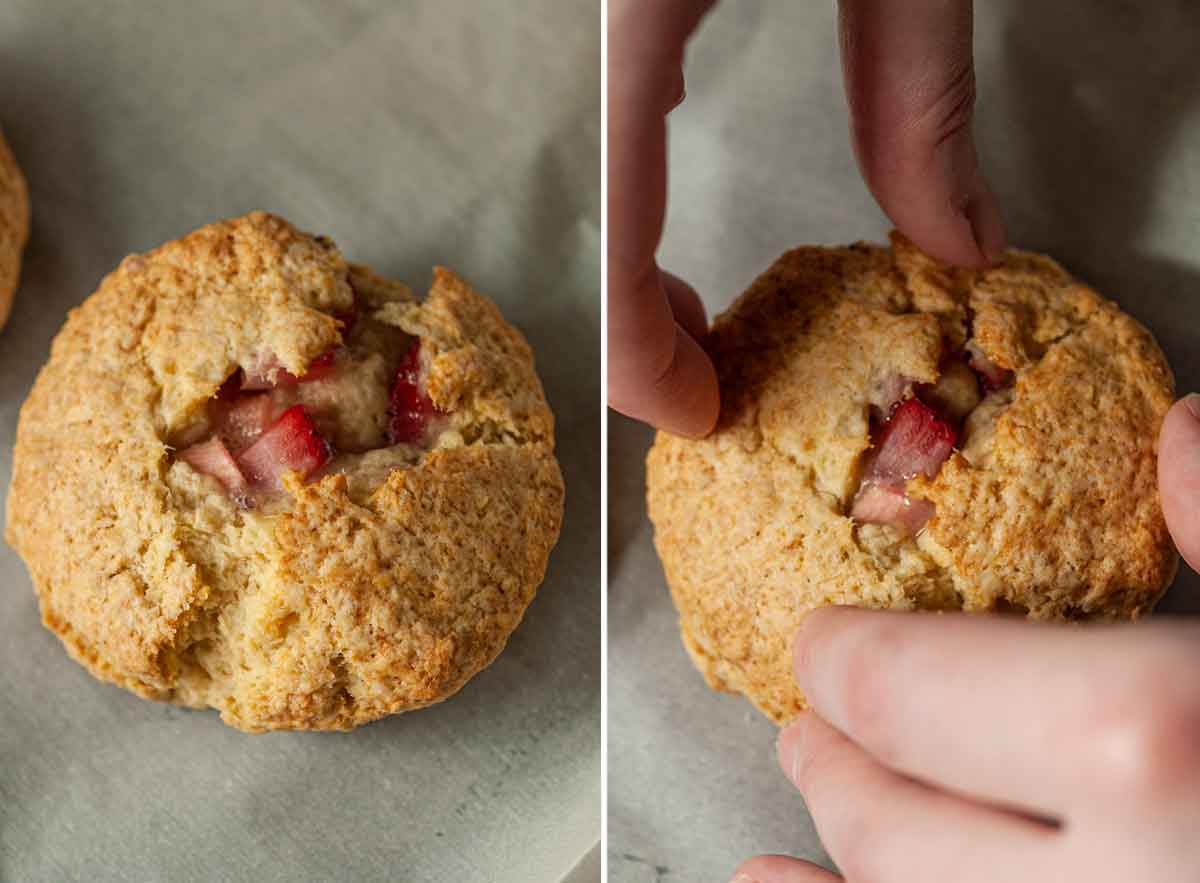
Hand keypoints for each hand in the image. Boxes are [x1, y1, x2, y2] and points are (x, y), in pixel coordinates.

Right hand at [608, 0, 1005, 436]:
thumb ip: (925, 99)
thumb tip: (962, 243)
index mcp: (647, 13)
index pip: (617, 214)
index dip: (636, 340)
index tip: (694, 413)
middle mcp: (611, 23)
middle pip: (591, 211)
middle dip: (633, 323)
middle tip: (700, 393)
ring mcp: (615, 16)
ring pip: (596, 178)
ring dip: (635, 272)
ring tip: (698, 332)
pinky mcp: (640, 11)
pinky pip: (618, 137)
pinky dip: (642, 210)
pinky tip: (677, 233)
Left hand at [733, 396, 1199, 882]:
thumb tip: (1179, 433)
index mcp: (1145, 739)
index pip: (907, 694)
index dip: (842, 663)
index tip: (821, 646)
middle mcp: (1105, 882)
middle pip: (888, 830)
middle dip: (834, 765)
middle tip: (807, 730)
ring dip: (841, 852)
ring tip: (812, 795)